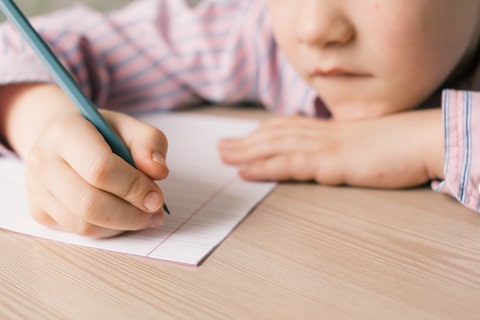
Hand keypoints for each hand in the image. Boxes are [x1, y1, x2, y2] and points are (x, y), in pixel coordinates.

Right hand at [1, 84, 168, 237]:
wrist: (62, 139)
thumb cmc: (101, 133)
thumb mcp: (130, 127)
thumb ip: (150, 142)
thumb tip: (159, 171)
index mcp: (66, 132)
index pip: (100, 169)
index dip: (133, 187)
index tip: (157, 197)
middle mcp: (43, 160)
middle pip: (89, 204)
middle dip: (130, 214)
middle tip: (155, 212)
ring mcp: (37, 189)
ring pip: (83, 224)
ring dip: (122, 225)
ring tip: (145, 216)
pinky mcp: (39, 211)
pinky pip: (78, 232)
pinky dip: (107, 230)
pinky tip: (122, 217)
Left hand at [218, 109, 443, 187]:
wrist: (421, 141)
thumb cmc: (399, 144)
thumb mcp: (367, 142)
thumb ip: (346, 147)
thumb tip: (335, 154)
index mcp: (330, 130)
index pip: (289, 127)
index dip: (264, 131)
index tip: (246, 135)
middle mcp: (321, 135)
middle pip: (274, 135)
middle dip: (246, 142)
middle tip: (222, 147)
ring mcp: (323, 147)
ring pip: (274, 147)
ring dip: (245, 152)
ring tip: (223, 156)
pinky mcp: (329, 163)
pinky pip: (288, 164)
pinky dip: (263, 167)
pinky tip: (245, 171)